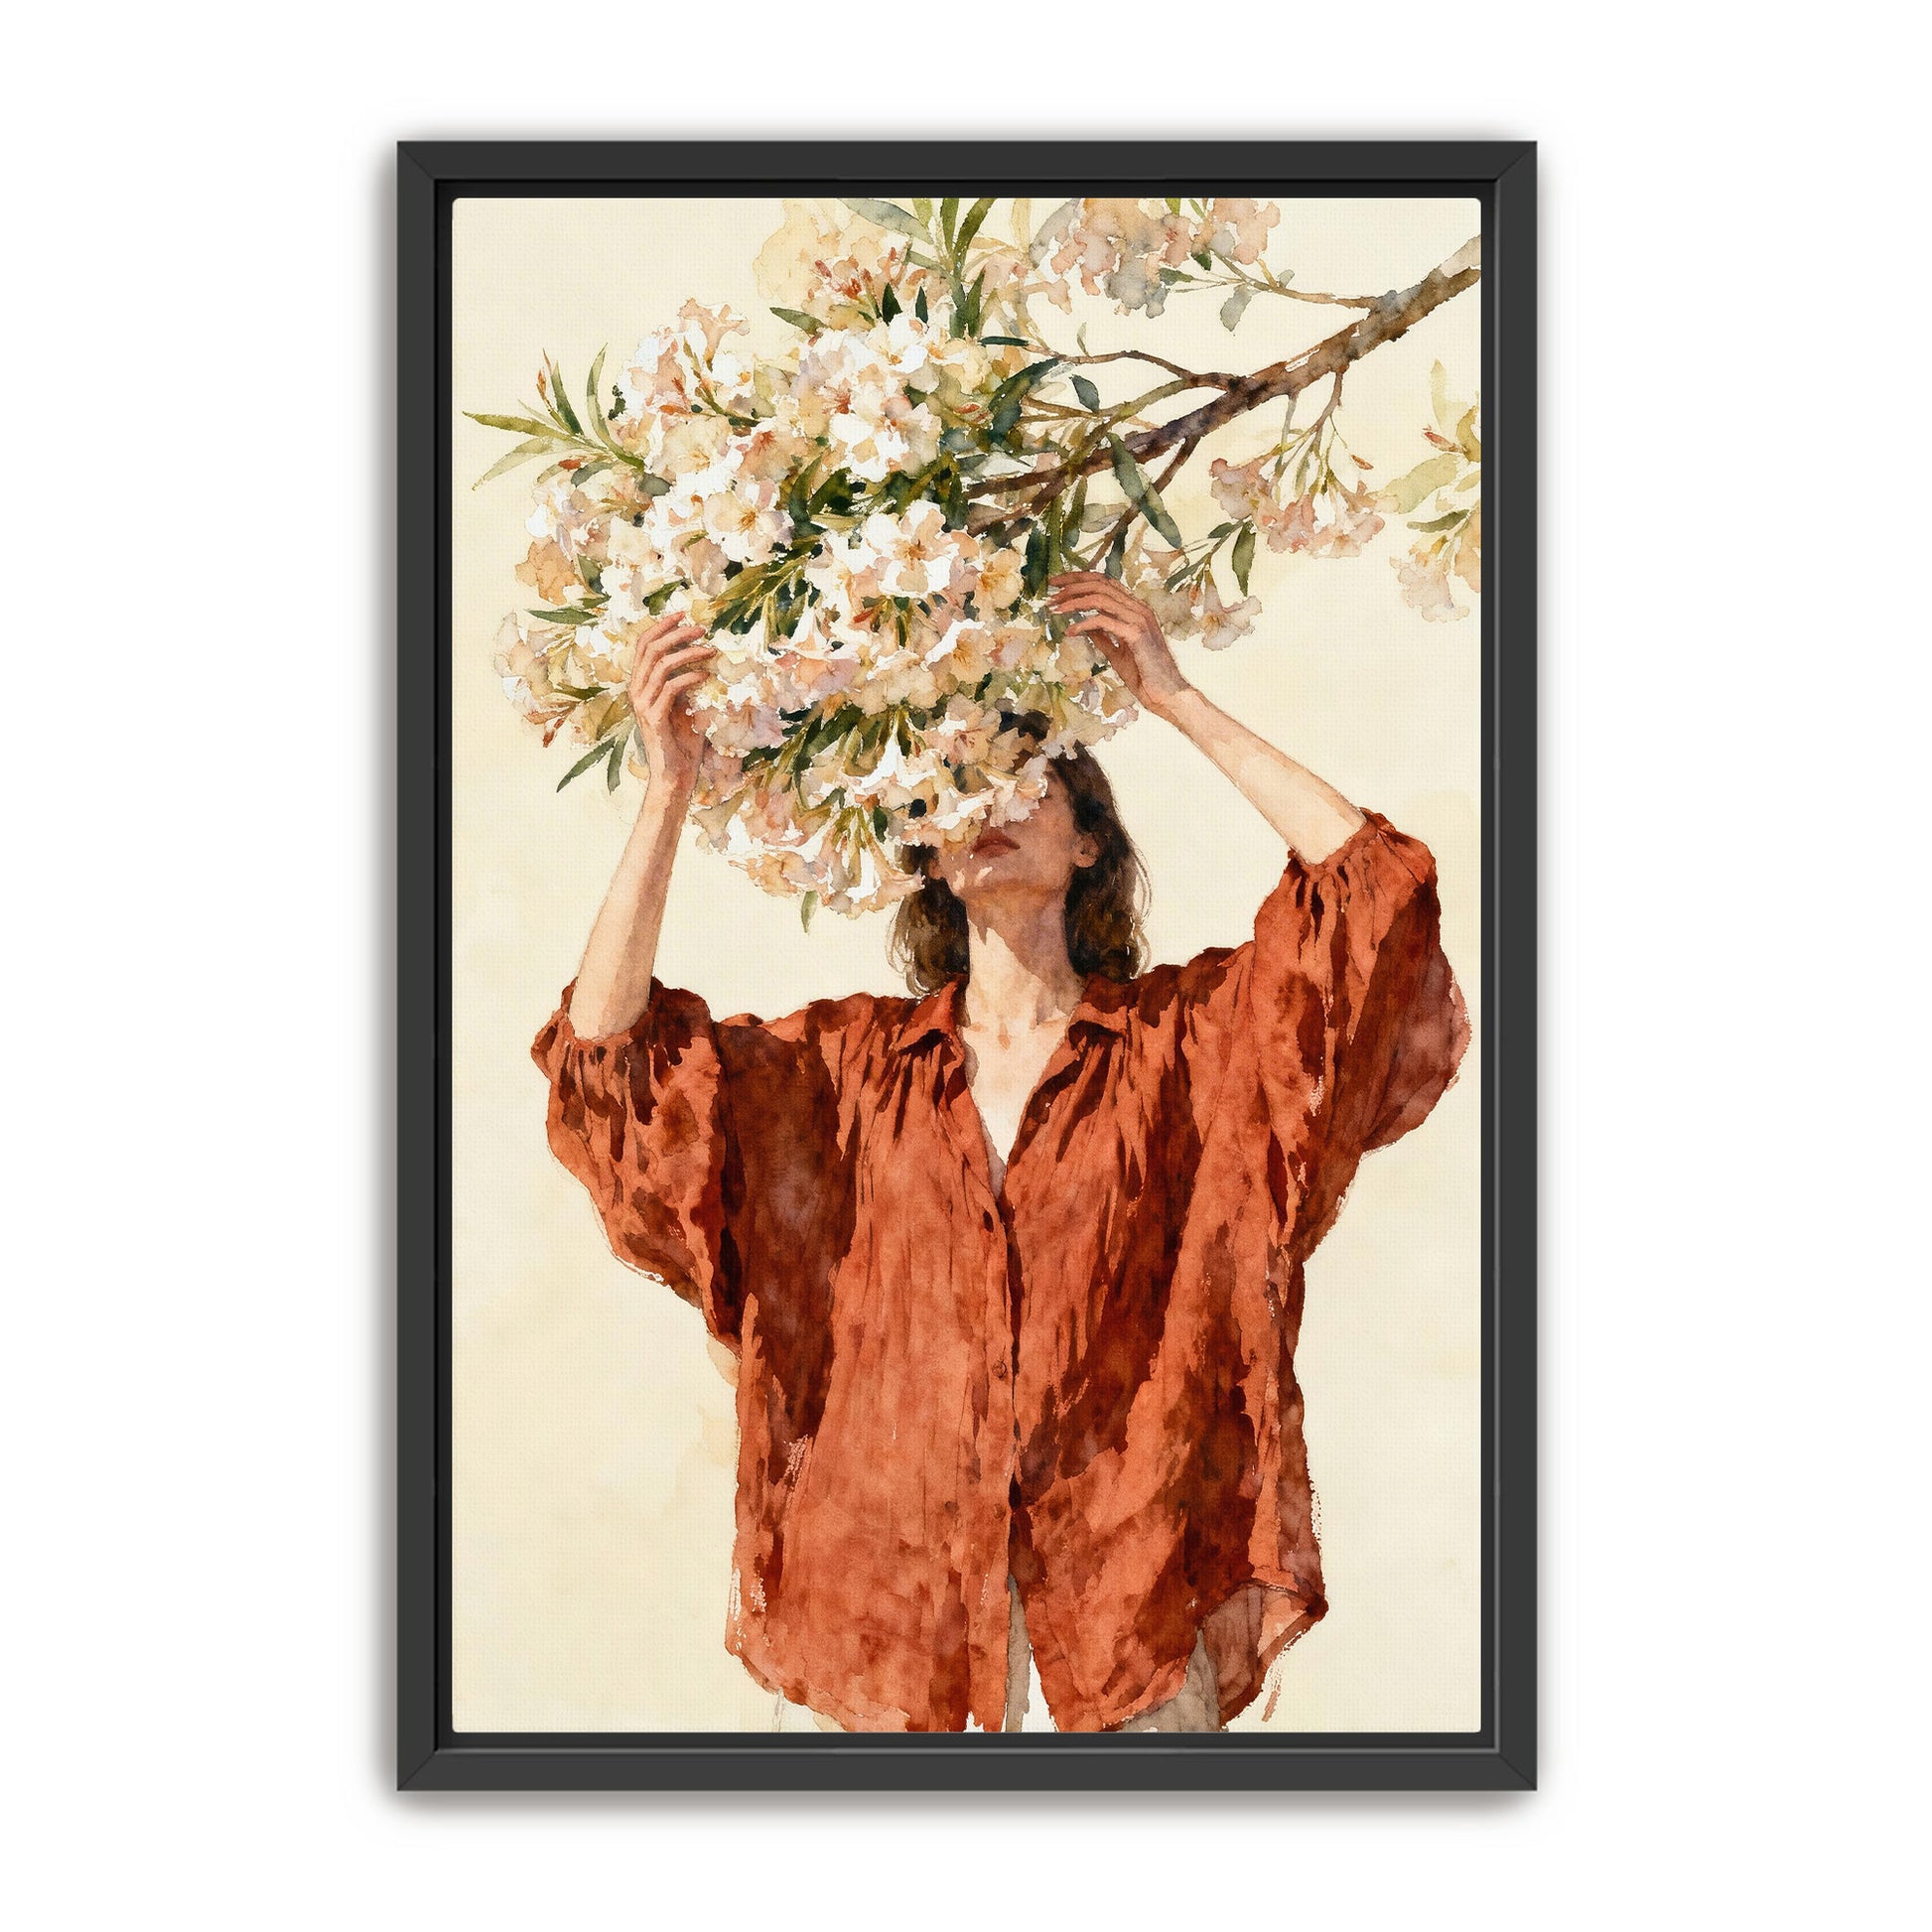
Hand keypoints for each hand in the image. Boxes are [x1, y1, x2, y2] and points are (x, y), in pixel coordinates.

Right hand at [626, 611, 715, 796]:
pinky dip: (689, 677)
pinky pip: (670, 688)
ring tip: (710, 650)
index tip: (683, 614)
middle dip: (676, 634)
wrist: (675, 775)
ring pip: (660, 665)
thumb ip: (687, 684)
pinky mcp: (653, 718)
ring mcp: (642, 704)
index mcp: (641, 685)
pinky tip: (705, 676)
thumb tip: (705, 659)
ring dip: (688, 653)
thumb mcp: (687, 705)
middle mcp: (637, 691)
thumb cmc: (683, 742)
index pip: (644, 646)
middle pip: (650, 649)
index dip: (662, 627)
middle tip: (701, 628)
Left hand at [1044, 571, 1193, 720]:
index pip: (1105, 583)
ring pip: (1100, 597)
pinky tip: (1070, 632)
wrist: (1166, 693)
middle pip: (1100, 583)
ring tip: (1054, 609)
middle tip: (1050, 592)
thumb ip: (1103, 637)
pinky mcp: (1136, 633)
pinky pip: (1103, 621)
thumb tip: (1085, 627)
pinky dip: (1083, 624)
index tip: (1058, 585)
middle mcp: (1139, 608)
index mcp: (1135, 609)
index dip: (1080, 579)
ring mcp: (1139, 619)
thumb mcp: (1117, 653)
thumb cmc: (1145, 676)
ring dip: (1073, 601)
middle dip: (1072, 584)